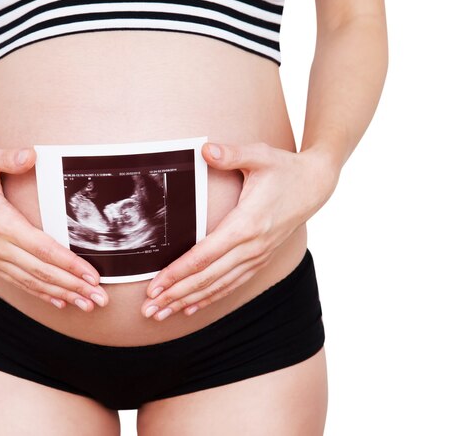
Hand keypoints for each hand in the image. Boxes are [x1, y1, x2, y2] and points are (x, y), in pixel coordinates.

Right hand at [0, 144, 108, 311]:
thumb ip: (6, 157)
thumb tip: (30, 155)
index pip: (42, 249)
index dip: (69, 264)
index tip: (92, 276)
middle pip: (42, 272)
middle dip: (74, 286)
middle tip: (100, 299)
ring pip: (32, 282)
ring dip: (62, 294)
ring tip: (87, 305)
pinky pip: (18, 282)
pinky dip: (41, 293)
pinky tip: (60, 301)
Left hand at [140, 141, 338, 320]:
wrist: (315, 185)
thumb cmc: (284, 169)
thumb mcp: (260, 155)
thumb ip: (232, 154)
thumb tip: (206, 149)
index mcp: (246, 224)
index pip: (205, 255)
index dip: (178, 272)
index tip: (156, 285)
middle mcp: (251, 246)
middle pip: (207, 278)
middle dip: (175, 295)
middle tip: (148, 309)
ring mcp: (256, 256)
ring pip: (217, 287)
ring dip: (187, 302)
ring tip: (161, 314)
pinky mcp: (259, 259)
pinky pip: (231, 285)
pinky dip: (209, 298)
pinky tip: (190, 309)